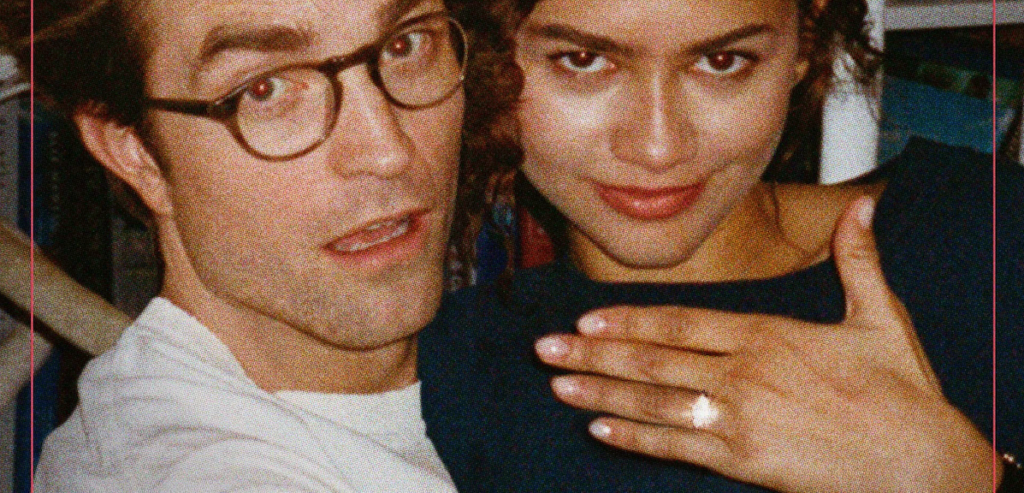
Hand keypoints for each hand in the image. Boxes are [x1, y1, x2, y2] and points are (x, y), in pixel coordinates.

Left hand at [535, 197, 993, 492]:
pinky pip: (677, 446)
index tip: (586, 316)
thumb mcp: (881, 316)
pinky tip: (600, 428)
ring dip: (600, 391)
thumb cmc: (901, 391)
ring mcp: (739, 419)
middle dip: (593, 352)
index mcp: (768, 334)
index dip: (628, 319)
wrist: (923, 464)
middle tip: (544, 348)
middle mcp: (743, 373)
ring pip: (654, 401)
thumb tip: (865, 205)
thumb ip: (859, 259)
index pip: (681, 321)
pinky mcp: (745, 461)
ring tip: (557, 383)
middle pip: (653, 359)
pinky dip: (635, 437)